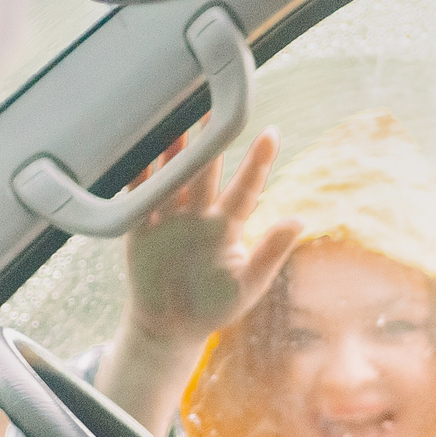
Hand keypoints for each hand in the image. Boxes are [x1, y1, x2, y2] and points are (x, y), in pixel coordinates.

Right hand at [119, 129, 301, 349]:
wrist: (170, 327)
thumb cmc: (214, 306)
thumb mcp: (247, 285)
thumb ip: (271, 253)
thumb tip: (300, 220)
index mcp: (226, 226)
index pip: (246, 189)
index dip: (257, 162)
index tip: (271, 133)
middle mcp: (198, 215)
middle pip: (206, 173)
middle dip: (211, 143)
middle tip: (216, 109)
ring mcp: (168, 220)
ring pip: (171, 178)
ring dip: (172, 154)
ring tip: (174, 123)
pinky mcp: (139, 230)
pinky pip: (137, 199)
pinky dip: (136, 177)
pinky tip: (135, 154)